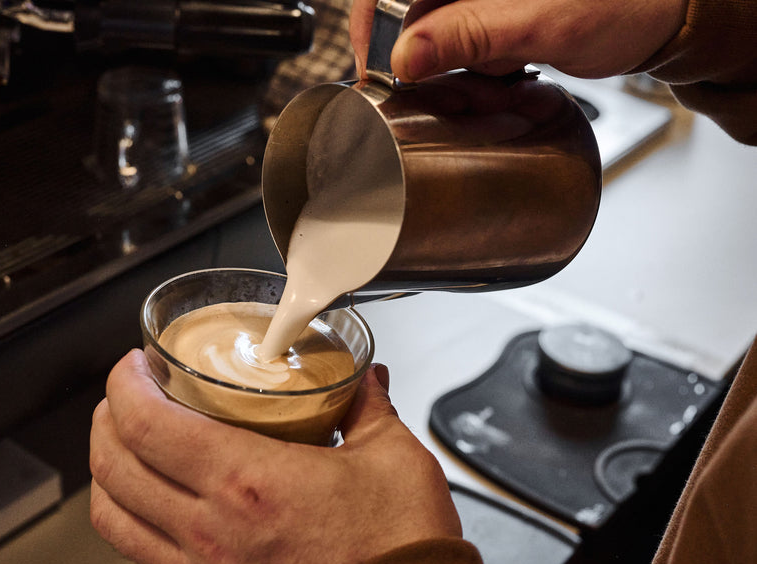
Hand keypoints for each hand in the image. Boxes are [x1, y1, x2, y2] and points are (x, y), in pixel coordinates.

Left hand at [90, 350, 462, 563]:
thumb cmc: (400, 553)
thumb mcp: (392, 458)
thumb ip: (367, 407)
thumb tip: (364, 379)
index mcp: (247, 482)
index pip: (145, 423)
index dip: (124, 385)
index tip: (134, 366)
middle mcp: (211, 532)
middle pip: (113, 467)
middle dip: (107, 420)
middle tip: (126, 397)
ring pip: (113, 521)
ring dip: (109, 475)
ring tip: (127, 449)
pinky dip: (136, 531)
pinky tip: (159, 515)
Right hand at [350, 0, 686, 80]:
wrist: (666, 15)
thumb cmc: (625, 1)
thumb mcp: (542, 22)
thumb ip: (469, 35)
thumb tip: (405, 56)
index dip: (368, 18)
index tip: (374, 62)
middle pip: (405, 9)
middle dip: (422, 56)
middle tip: (449, 83)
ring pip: (430, 32)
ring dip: (451, 67)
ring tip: (497, 74)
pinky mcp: (487, 11)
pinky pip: (457, 43)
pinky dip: (472, 68)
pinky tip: (505, 70)